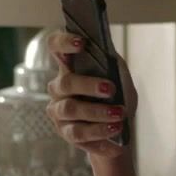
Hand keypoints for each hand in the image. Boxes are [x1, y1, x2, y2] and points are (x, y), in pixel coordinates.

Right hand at [45, 31, 137, 159]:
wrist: (119, 126)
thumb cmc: (115, 96)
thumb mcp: (119, 77)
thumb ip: (113, 65)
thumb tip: (110, 60)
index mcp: (69, 66)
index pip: (56, 46)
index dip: (64, 41)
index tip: (82, 42)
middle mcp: (58, 88)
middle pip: (66, 82)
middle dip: (88, 85)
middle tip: (110, 89)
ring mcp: (58, 111)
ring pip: (70, 110)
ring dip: (97, 112)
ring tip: (119, 115)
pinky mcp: (65, 132)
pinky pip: (78, 134)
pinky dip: (99, 133)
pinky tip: (115, 131)